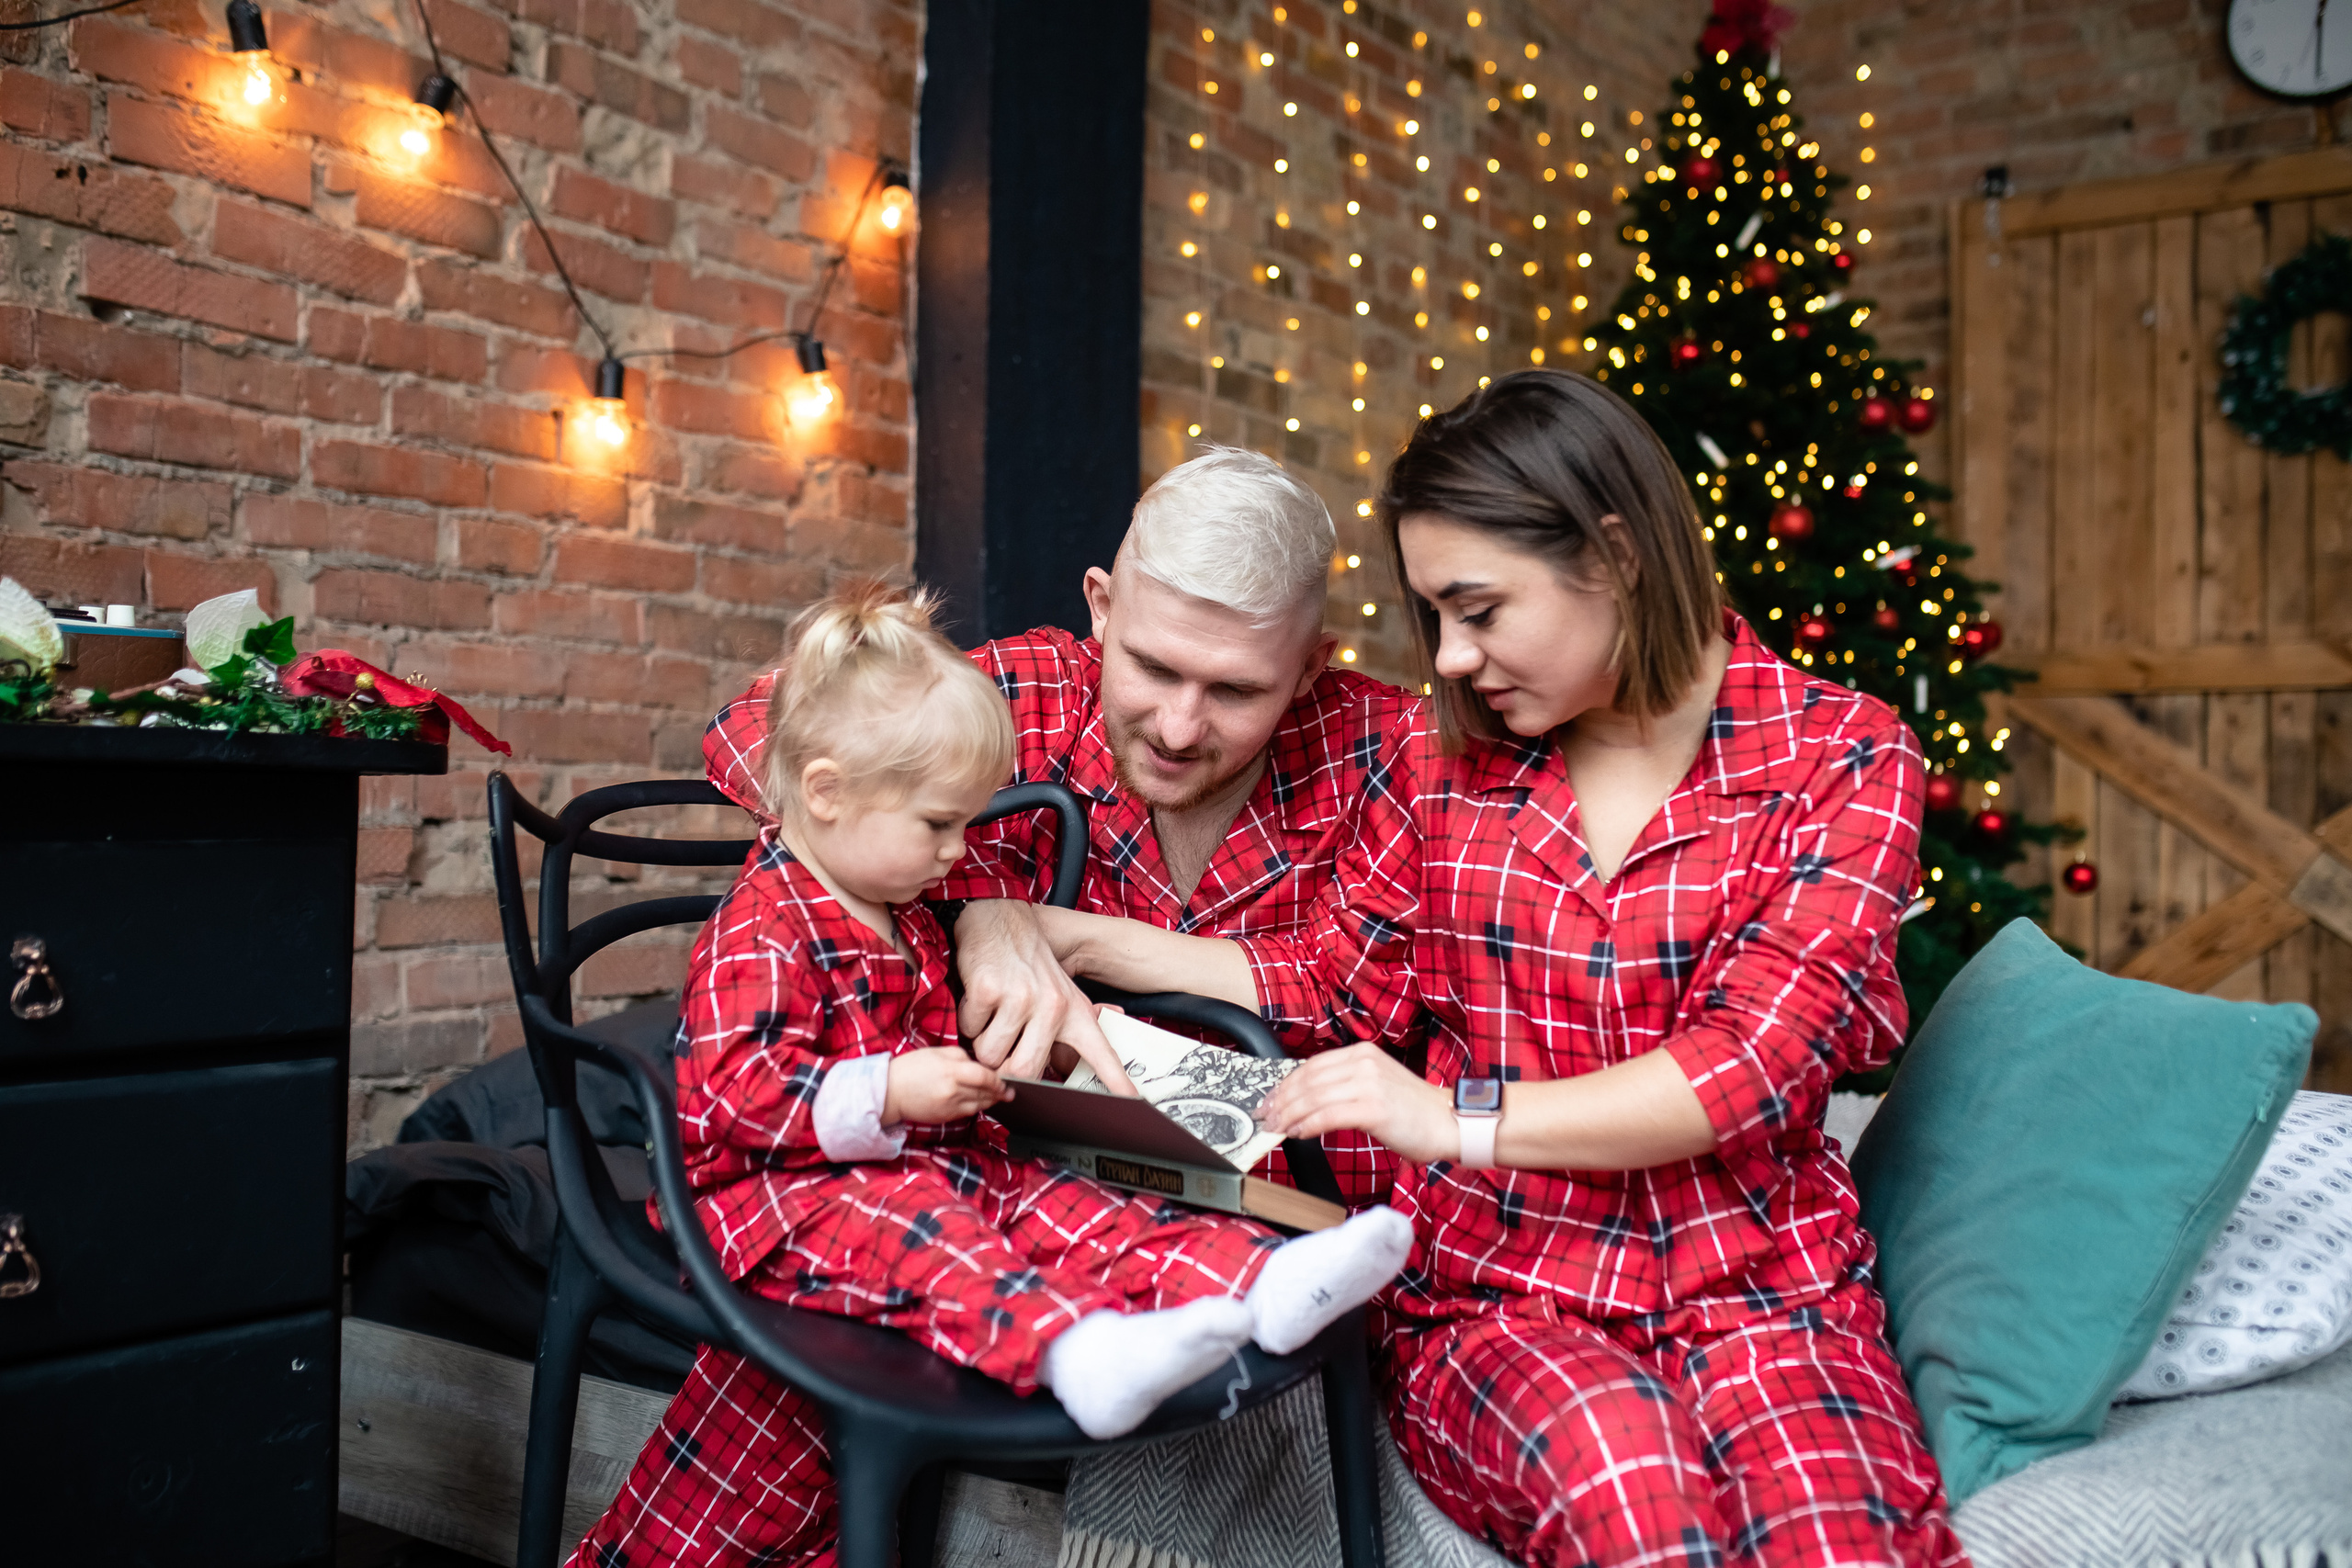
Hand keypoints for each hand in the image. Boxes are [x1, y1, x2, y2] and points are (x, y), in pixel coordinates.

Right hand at [885, 1047, 1009, 1124]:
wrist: (889, 1092)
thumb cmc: (911, 1068)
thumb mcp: (936, 1053)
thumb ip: (961, 1056)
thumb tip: (979, 1065)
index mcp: (951, 1071)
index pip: (985, 1077)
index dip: (998, 1081)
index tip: (1006, 1082)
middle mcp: (953, 1091)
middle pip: (985, 1093)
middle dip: (999, 1092)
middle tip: (1009, 1091)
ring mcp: (949, 1107)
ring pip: (979, 1105)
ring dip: (991, 1101)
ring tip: (998, 1096)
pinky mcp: (945, 1117)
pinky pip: (968, 1112)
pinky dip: (976, 1107)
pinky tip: (979, 1101)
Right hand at [955, 901, 1137, 1094]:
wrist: (998, 920)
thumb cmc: (1027, 964)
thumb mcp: (1059, 991)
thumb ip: (1070, 1024)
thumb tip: (1086, 1044)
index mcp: (1073, 1011)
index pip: (1099, 1052)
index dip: (1115, 1080)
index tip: (1133, 1102)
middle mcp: (1051, 1006)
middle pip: (1024, 1071)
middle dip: (1005, 1069)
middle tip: (1001, 1050)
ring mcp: (1019, 997)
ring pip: (990, 1054)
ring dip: (983, 1042)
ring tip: (993, 1015)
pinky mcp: (988, 990)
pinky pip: (969, 1029)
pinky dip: (968, 1020)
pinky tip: (980, 998)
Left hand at [1255, 1044, 1456, 1164]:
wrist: (1448, 1123)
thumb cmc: (1413, 1111)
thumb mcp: (1376, 1083)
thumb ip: (1346, 1084)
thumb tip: (1308, 1100)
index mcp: (1362, 1053)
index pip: (1312, 1065)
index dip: (1287, 1084)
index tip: (1271, 1100)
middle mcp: (1363, 1062)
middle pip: (1308, 1080)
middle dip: (1281, 1100)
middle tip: (1266, 1117)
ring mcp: (1368, 1083)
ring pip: (1313, 1097)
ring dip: (1289, 1115)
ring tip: (1277, 1128)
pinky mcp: (1373, 1107)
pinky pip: (1327, 1116)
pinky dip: (1307, 1125)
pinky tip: (1297, 1134)